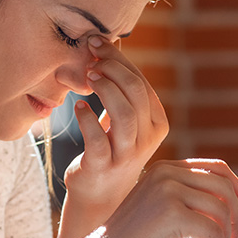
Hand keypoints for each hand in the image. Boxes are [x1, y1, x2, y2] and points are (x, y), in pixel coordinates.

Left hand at [63, 37, 167, 216]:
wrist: (99, 194)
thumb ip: (120, 89)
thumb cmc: (110, 148)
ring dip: (104, 88)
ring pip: (124, 113)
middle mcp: (148, 138)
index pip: (143, 83)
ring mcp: (127, 154)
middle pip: (136, 92)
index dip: (120, 60)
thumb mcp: (124, 120)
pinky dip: (87, 118)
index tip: (97, 44)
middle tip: (91, 56)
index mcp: (157, 122)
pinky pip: (97, 138)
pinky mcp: (104, 166)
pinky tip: (79, 107)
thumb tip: (104, 43)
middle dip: (112, 68)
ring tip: (88, 76)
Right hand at [89, 159, 237, 237]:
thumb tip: (233, 205)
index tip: (237, 216)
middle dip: (236, 216)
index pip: (217, 168)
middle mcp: (167, 174)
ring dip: (226, 237)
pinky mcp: (171, 215)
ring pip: (221, 209)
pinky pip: (213, 230)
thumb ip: (187, 199)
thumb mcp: (160, 209)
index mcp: (166, 169)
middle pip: (224, 186)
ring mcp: (167, 192)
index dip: (236, 191)